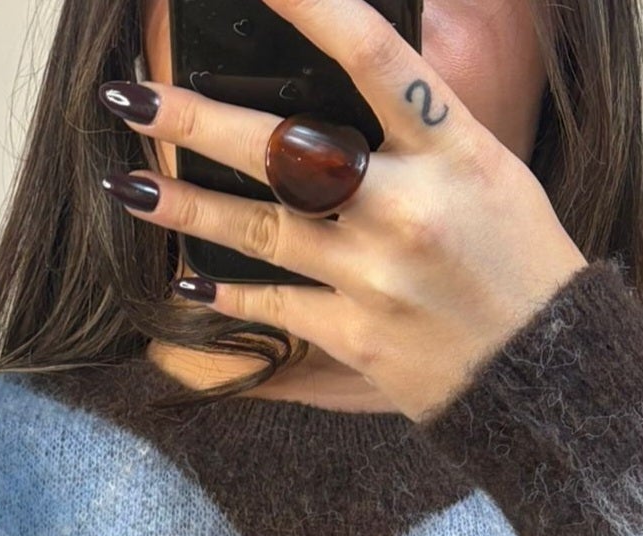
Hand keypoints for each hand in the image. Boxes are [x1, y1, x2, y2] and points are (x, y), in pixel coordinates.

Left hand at [100, 0, 587, 421]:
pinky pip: (273, 307)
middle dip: (200, 123)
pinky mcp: (353, 336)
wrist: (539, 369)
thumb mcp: (482, 167)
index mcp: (451, 147)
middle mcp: (407, 205)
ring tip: (126, 186)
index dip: (312, 10)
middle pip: (287, 149)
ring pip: (262, 229)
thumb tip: (327, 91)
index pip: (373, 57)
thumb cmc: (513, 257)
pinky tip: (181, 284)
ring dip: (186, 207)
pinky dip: (225, 295)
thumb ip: (411, 131)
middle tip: (132, 99)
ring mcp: (375, 275)